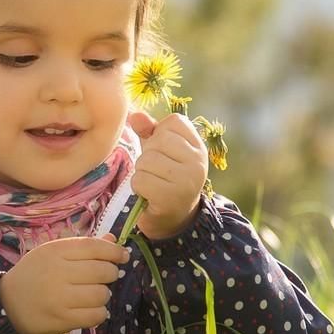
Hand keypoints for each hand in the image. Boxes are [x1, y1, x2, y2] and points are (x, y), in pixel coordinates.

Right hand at [0, 233, 130, 333]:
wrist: (6, 306)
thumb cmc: (33, 276)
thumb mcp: (52, 254)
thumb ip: (82, 247)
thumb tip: (113, 242)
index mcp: (54, 251)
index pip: (93, 247)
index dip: (114, 251)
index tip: (123, 256)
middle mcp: (57, 272)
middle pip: (102, 271)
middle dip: (110, 274)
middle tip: (103, 278)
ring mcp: (60, 298)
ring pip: (102, 294)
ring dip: (103, 295)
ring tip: (92, 296)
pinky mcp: (62, 319)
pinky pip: (96, 315)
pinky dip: (98, 313)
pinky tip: (89, 310)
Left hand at [127, 108, 207, 238]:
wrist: (172, 219)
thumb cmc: (164, 179)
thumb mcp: (159, 151)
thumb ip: (149, 131)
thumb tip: (135, 114)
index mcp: (198, 147)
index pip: (174, 121)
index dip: (160, 134)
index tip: (165, 154)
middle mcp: (198, 162)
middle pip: (157, 141)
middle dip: (148, 157)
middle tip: (157, 173)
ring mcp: (187, 180)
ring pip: (146, 161)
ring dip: (141, 174)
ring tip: (153, 184)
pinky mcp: (171, 197)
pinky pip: (140, 180)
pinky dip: (138, 188)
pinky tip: (149, 195)